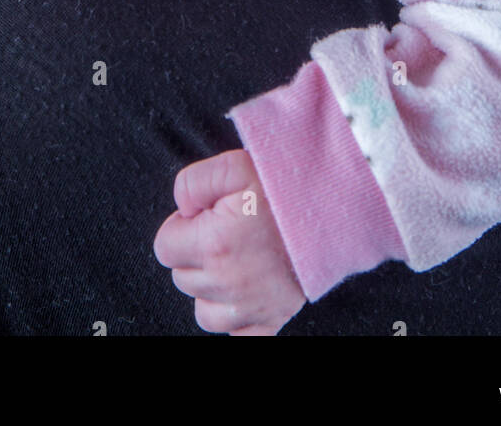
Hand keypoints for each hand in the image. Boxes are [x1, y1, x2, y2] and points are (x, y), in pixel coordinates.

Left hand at [153, 148, 306, 335]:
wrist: (335, 211)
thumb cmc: (284, 188)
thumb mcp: (234, 165)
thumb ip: (192, 182)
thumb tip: (182, 208)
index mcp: (213, 242)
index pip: (165, 246)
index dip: (182, 227)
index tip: (206, 217)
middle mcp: (226, 282)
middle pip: (182, 277)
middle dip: (196, 254)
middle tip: (228, 232)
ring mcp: (248, 308)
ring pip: (203, 310)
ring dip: (212, 288)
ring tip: (238, 260)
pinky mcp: (270, 323)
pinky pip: (235, 335)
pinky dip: (236, 318)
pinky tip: (248, 292)